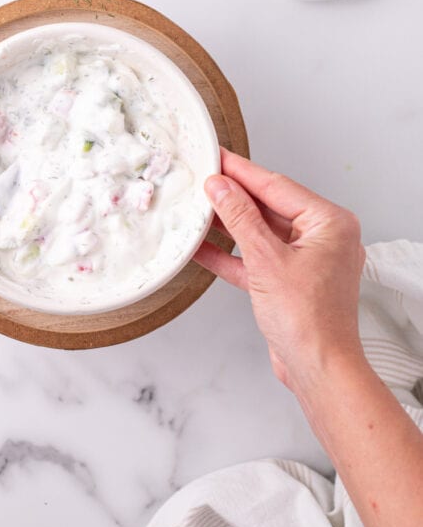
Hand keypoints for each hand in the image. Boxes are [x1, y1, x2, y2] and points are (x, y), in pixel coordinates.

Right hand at [194, 150, 365, 393]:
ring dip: (228, 225)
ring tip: (196, 209)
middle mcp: (322, 238)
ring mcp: (306, 261)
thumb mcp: (266, 260)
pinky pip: (256, 259)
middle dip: (232, 197)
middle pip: (268, 207)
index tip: (217, 157)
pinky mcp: (290, 282)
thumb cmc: (309, 321)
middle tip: (201, 179)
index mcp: (329, 223)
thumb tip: (221, 187)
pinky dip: (231, 255)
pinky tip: (202, 247)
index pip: (277, 186)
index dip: (241, 171)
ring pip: (259, 233)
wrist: (318, 369)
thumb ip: (240, 219)